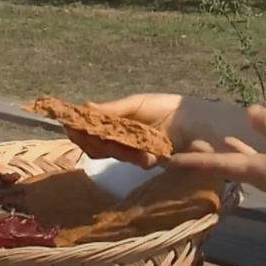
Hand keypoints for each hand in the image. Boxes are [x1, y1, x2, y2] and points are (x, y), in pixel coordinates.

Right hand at [70, 93, 194, 168]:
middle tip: (94, 134)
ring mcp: (134, 152)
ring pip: (112, 154)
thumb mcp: (137, 103)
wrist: (195, 118)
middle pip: (96, 146)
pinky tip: (145, 153)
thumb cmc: (165, 107)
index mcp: (116, 124)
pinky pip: (136, 161)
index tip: (70, 126)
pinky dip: (136, 156)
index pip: (90, 131)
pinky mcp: (150, 161)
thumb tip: (85, 106)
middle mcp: (121, 140)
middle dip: (92, 140)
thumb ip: (113, 109)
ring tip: (119, 139)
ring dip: (114, 148)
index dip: (78, 131)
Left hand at [170, 104, 265, 209]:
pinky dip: (236, 153)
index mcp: (258, 168)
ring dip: (216, 155)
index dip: (195, 161)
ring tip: (199, 143)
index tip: (172, 161)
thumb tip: (248, 110)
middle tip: (176, 151)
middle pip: (221, 166)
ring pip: (233, 164)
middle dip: (200, 158)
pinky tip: (233, 142)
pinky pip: (247, 162)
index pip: (219, 164)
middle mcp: (257, 175)